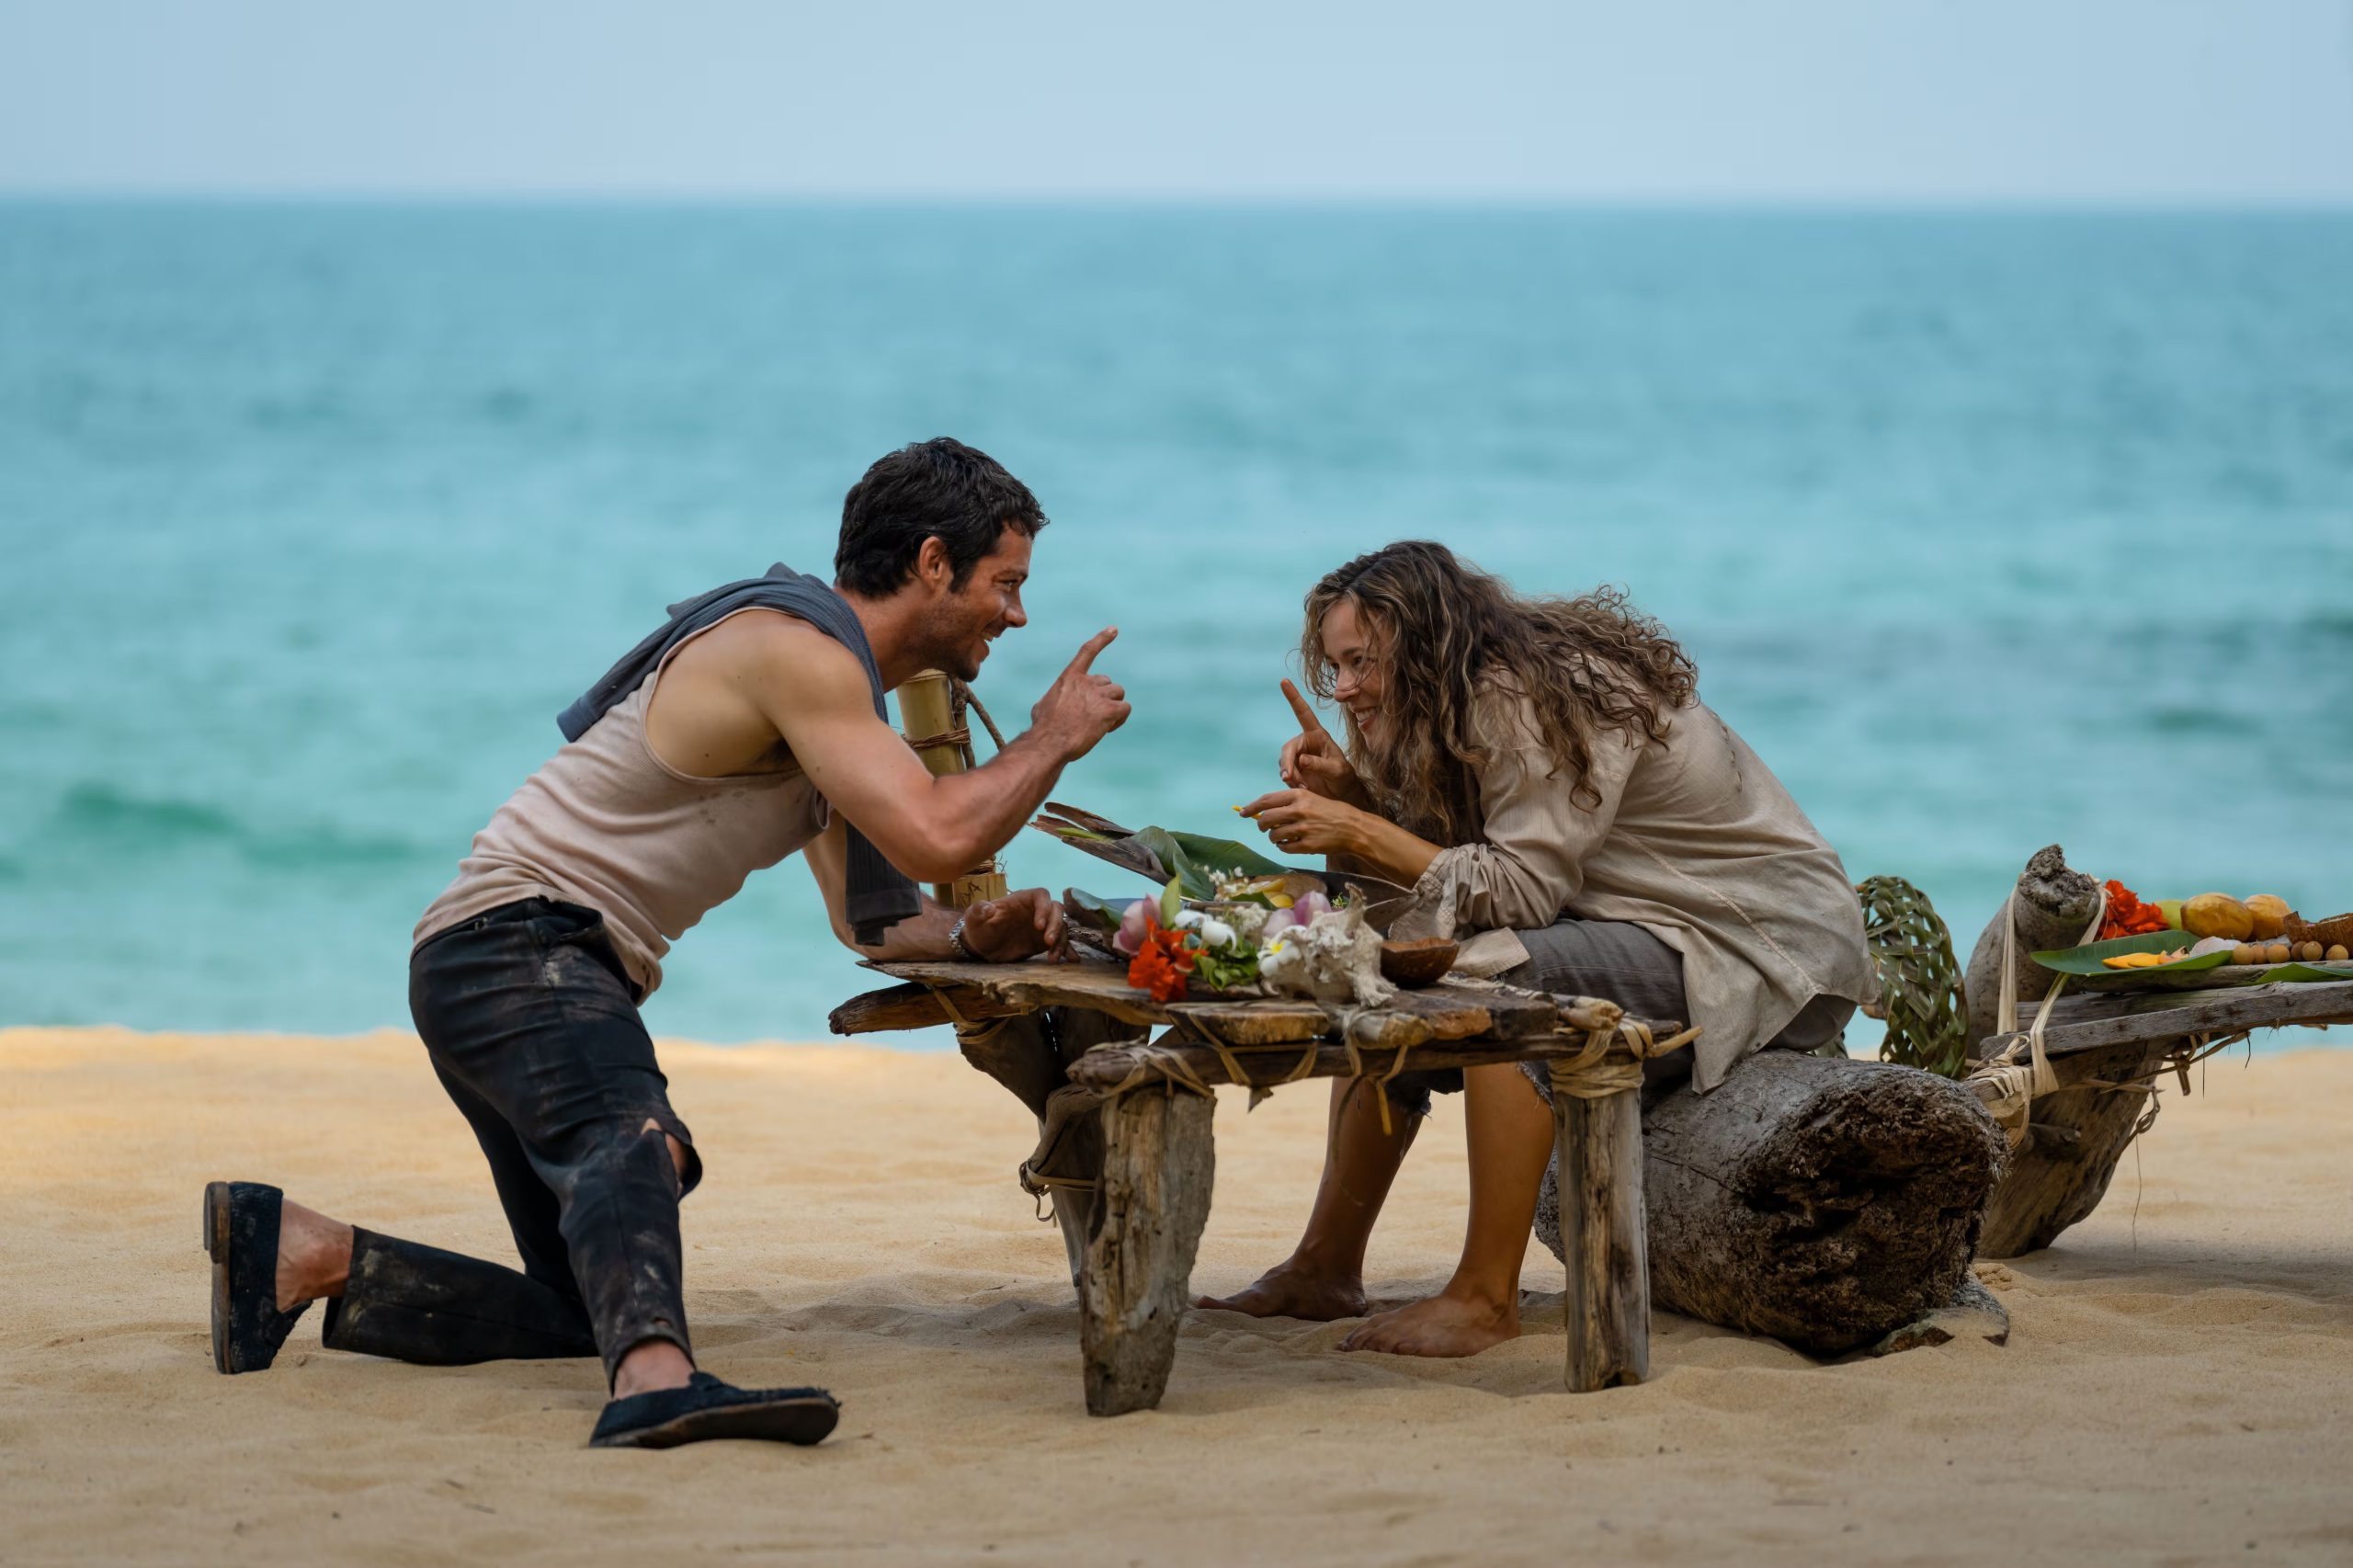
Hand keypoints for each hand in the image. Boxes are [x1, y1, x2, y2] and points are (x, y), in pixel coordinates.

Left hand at [959, 888, 1071, 962]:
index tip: (1038, 926)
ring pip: (1061, 927)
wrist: (982, 948)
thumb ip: (978, 910)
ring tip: (1053, 959)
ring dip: (1061, 941)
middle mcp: (1036, 910)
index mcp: (1021, 899)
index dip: (1044, 908)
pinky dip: (1066, 950)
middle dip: (1055, 925)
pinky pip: (1060, 942)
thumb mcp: (973, 918)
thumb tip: (988, 908)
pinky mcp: (1044, 942)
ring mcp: (1043, 926)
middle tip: (1048, 942)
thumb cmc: (978, 928)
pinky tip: (1071, 960)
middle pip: (1056, 910)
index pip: (1041, 895)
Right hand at [1030, 628, 1130, 761]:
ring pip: (1118, 694)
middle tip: (1092, 715)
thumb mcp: (1043, 705)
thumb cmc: (1043, 727)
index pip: (1087, 652)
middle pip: (1107, 682)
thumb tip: (1057, 706)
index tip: (1114, 629)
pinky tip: (1108, 728)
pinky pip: (1125, 708)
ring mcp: (1098, 695)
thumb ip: (1057, 698)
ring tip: (1100, 723)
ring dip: (1113, 706)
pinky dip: (1120, 718)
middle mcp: (1086, 682)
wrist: (1049, 741)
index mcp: (1070, 677)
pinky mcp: (1109, 710)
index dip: (1102, 639)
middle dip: (1103, 696)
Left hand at [1239, 788, 1366, 858]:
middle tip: (1263, 828)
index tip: (1243, 812)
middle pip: (1266, 819)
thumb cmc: (1332, 811)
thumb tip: (1266, 810)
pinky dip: (1283, 846)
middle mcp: (1299, 810)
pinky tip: (1289, 843)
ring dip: (1273, 837)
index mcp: (1299, 795)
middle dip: (1261, 825)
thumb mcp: (1312, 798)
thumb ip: (1290, 802)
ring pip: (1274, 835)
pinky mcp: (1307, 845)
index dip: (1251, 807)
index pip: (1266, 800)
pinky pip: (1285, 847)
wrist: (1354, 828)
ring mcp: (1303, 829)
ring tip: (1281, 836)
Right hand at [1277, 679, 1366, 803]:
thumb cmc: (1344, 778)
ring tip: (1305, 786)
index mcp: (1318, 735)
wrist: (1341, 794)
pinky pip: (1285, 773)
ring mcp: (1297, 756)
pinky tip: (1303, 787)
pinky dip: (1291, 782)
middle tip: (1289, 778)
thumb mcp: (1338, 771)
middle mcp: (1305, 742)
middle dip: (1287, 763)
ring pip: (1284, 762)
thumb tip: (1302, 760)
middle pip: (1288, 748)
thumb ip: (1321, 765)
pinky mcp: (1293, 769)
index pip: (1303, 713)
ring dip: (1290, 775)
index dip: (1293, 697)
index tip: (1284, 681)